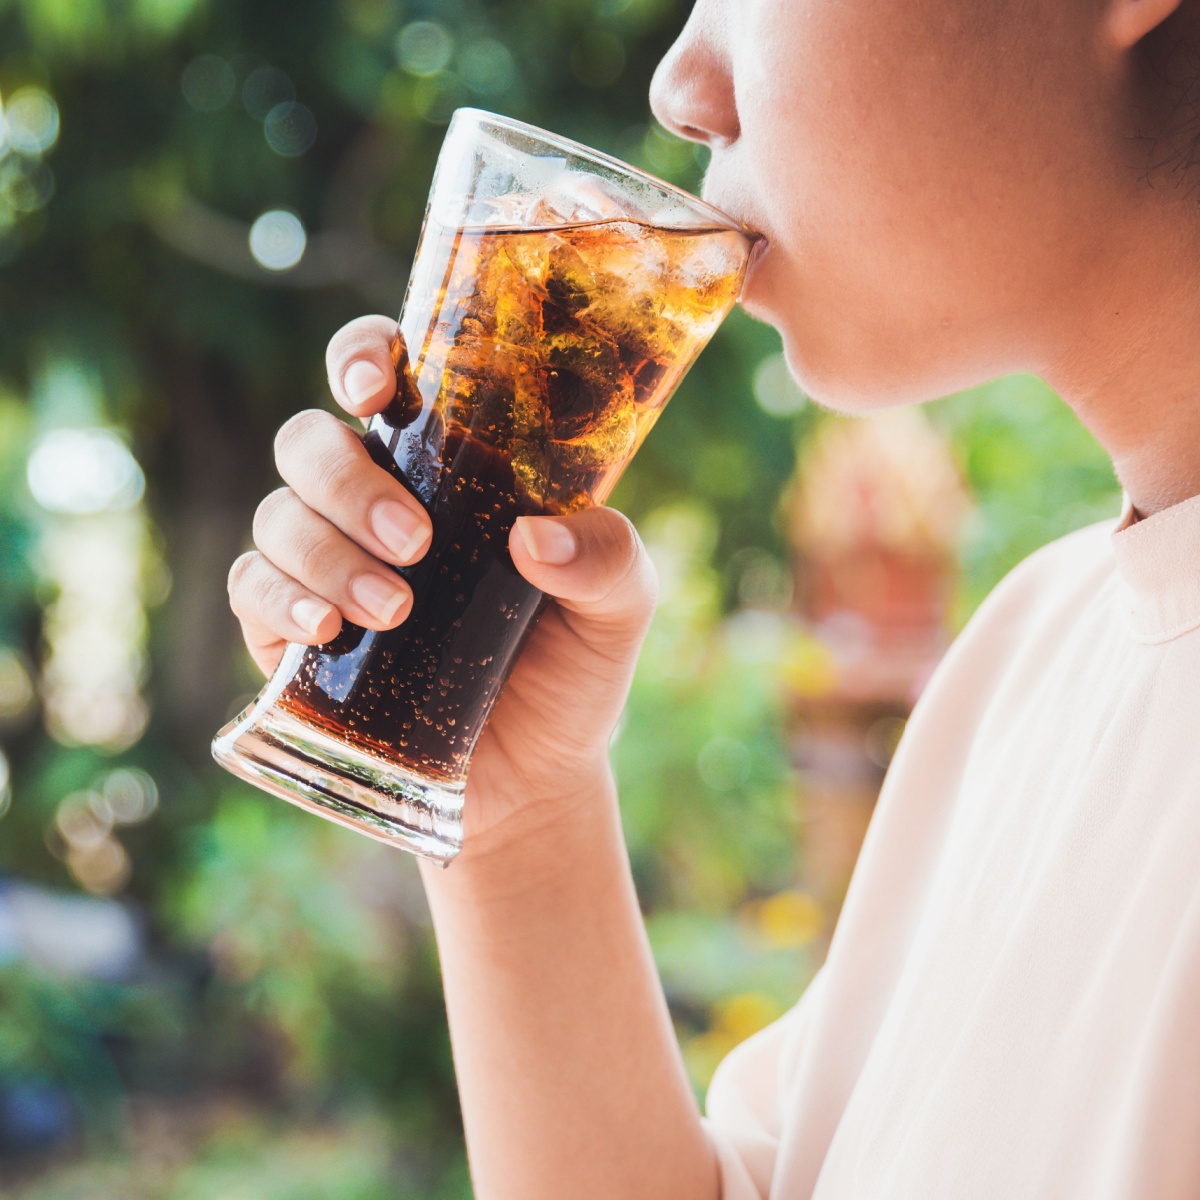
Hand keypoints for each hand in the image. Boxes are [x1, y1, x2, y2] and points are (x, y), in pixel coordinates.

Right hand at [228, 315, 657, 856]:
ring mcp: (328, 562)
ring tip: (397, 609)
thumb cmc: (573, 670)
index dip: (361, 357)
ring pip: (277, 515)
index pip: (386, 378)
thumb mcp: (617, 608)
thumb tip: (537, 537)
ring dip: (326, 553)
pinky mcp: (289, 631)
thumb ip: (607, 559)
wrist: (534, 774)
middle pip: (312, 443)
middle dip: (348, 482)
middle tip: (416, 542)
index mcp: (450, 470)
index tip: (373, 389)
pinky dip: (279, 601)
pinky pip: (250, 588)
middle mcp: (377, 502)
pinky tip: (327, 630)